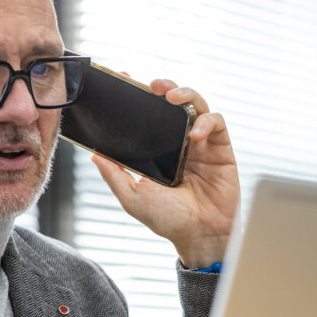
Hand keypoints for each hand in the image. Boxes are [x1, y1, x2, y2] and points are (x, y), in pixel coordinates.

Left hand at [91, 79, 239, 268]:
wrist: (199, 236)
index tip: (125, 80)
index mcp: (159, 151)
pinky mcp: (221, 149)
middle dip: (165, 87)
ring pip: (198, 105)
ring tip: (173, 97)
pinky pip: (217, 123)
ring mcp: (201, 145)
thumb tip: (94, 154)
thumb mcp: (133, 198)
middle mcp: (180, 143)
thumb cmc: (169, 221)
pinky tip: (195, 133)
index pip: (148, 117)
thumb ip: (115, 175)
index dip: (139, 97)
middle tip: (152, 85)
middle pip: (174, 104)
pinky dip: (207, 121)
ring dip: (186, 94)